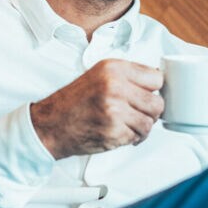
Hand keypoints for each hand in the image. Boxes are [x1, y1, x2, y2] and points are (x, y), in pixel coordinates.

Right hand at [30, 59, 163, 159]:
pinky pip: (137, 136)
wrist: (50, 125)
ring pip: (150, 122)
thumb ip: (127, 75)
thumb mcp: (98, 75)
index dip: (153, 89)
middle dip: (150, 112)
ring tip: (127, 125)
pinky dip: (131, 138)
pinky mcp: (113, 131)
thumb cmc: (73, 102)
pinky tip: (118, 133)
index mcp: (113, 68)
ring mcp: (114, 110)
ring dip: (141, 127)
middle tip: (137, 114)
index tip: (147, 95)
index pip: (156, 78)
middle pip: (157, 102)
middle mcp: (115, 86)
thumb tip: (156, 81)